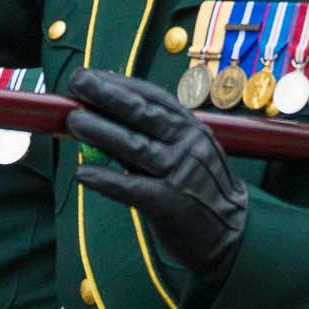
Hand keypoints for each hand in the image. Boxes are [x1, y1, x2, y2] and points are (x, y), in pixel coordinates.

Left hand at [68, 69, 246, 290]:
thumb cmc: (200, 189)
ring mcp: (180, 174)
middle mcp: (188, 146)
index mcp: (192, 129)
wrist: (235, 234)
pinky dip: (105, 180)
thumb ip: (147, 137)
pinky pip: (131, 188)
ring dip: (100, 131)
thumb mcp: (185, 153)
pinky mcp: (170, 204)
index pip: (153, 98)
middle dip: (106, 95)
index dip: (119, 83)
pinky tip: (82, 173)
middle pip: (142, 114)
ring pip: (134, 146)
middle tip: (76, 82)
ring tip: (73, 120)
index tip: (90, 75)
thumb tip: (98, 117)